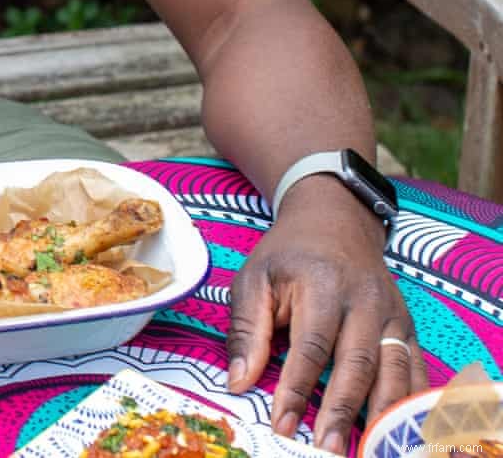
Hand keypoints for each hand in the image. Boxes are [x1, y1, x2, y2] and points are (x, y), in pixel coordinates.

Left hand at [225, 177, 426, 453]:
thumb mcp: (254, 277)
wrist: (333, 220)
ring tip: (368, 448)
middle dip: (342, 411)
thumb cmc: (287, 255)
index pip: (311, 345)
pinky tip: (401, 429)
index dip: (297, 388)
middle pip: (357, 363)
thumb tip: (238, 382)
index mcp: (321, 284)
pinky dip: (413, 402)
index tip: (283, 425)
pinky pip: (416, 368)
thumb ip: (246, 328)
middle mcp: (362, 299)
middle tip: (327, 449)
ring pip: (394, 370)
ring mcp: (391, 312)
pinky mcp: (408, 324)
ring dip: (382, 415)